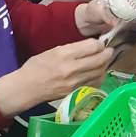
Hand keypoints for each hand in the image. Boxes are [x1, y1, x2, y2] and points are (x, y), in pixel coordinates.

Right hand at [0, 39, 114, 116]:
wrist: (26, 88)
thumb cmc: (36, 67)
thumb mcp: (52, 51)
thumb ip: (72, 49)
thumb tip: (91, 47)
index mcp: (64, 54)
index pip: (92, 46)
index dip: (99, 44)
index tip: (100, 43)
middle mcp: (71, 68)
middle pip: (99, 60)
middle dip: (107, 54)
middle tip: (109, 51)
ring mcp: (75, 82)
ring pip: (100, 72)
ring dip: (105, 65)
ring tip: (104, 61)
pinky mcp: (76, 92)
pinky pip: (95, 83)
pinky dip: (100, 77)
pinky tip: (98, 73)